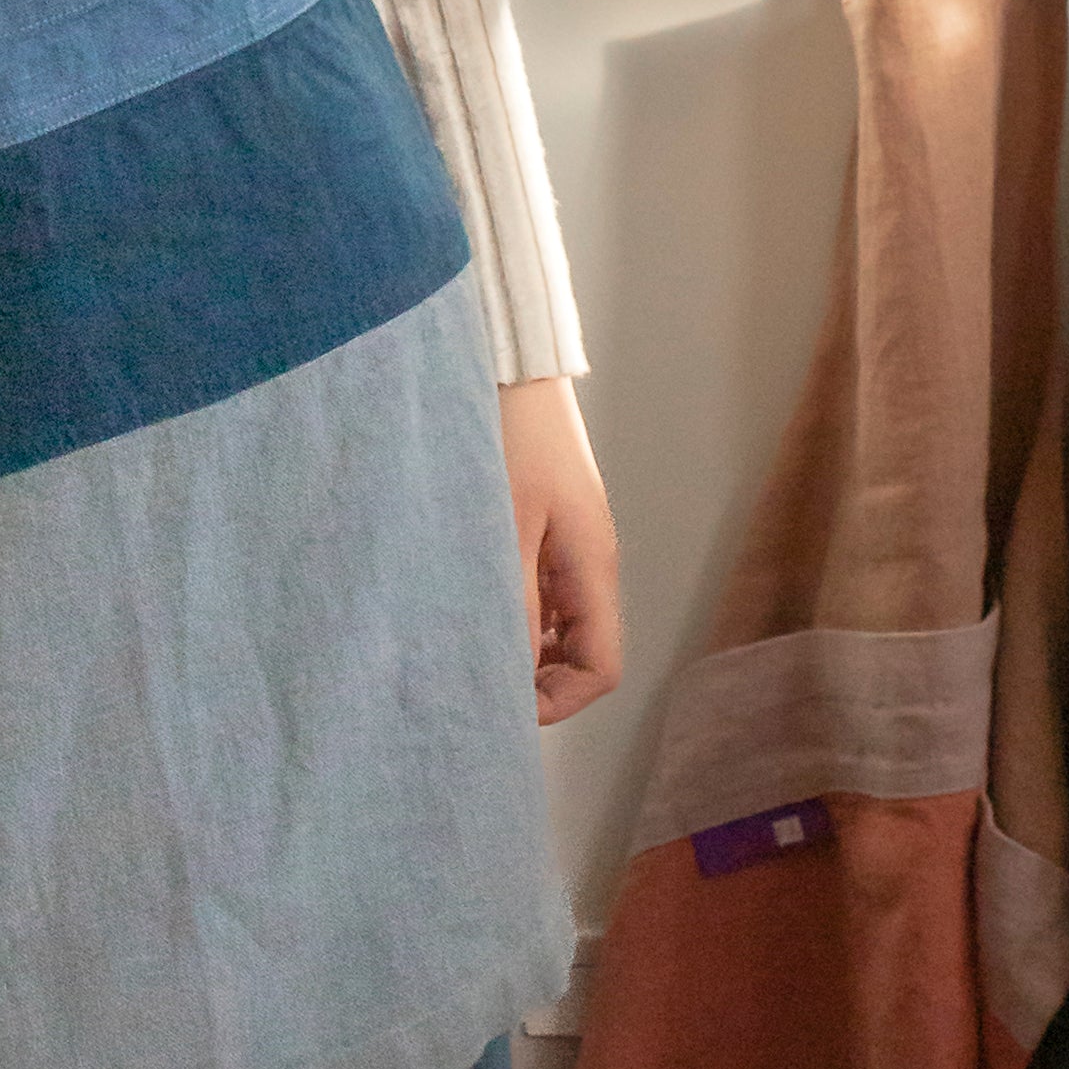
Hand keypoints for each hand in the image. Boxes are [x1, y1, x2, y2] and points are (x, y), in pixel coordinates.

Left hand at [499, 375, 621, 726]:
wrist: (513, 367)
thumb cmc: (510, 436)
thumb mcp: (505, 527)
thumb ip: (513, 604)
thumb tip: (510, 676)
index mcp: (593, 566)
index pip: (602, 669)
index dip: (559, 701)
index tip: (503, 701)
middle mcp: (591, 563)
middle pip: (583, 655)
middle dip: (537, 680)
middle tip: (475, 677)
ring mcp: (571, 546)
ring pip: (560, 627)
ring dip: (523, 646)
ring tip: (465, 641)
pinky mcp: (548, 528)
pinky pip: (542, 594)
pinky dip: (515, 612)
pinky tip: (471, 601)